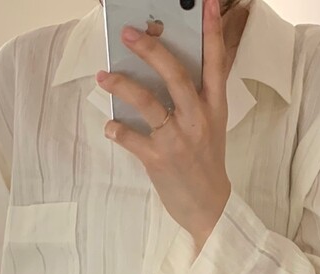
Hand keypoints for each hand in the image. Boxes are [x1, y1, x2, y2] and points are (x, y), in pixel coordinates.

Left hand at [96, 0, 231, 252]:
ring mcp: (179, 140)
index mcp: (213, 107)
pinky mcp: (160, 161)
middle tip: (129, 34)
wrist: (208, 207)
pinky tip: (110, 126)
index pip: (216, 62)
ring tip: (104, 76)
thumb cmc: (205, 163)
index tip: (203, 3)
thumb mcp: (209, 126)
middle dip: (151, 50)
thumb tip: (157, 71)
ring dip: (123, 86)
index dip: (211, 31)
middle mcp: (198, 119)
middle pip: (175, 75)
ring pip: (148, 103)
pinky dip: (117, 130)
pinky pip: (132, 138)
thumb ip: (192, 99)